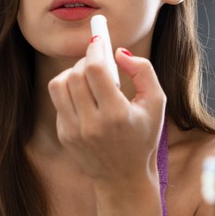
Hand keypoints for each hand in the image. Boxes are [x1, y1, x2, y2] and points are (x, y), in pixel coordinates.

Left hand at [47, 40, 165, 184]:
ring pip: (59, 84)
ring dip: (73, 73)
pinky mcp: (63, 135)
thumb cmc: (143, 136)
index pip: (96, 71)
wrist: (123, 177)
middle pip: (76, 74)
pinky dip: (70, 90)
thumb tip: (119, 52)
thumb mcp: (156, 103)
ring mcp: (73, 131)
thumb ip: (143, 72)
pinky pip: (58, 100)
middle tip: (98, 59)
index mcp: (117, 115)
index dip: (95, 49)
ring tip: (89, 77)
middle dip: (87, 60)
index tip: (99, 38)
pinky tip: (85, 96)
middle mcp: (91, 124)